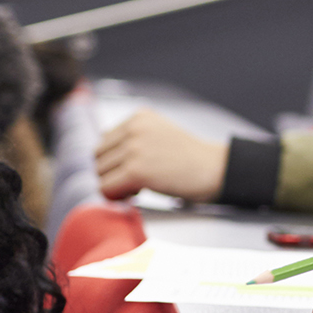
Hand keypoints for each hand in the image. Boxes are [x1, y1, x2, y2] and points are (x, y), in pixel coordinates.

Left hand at [94, 108, 227, 201]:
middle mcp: (134, 128)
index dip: (117, 160)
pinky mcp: (135, 170)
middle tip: (138, 179)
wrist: (215, 169)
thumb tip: (99, 158)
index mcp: (139, 116)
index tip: (139, 166)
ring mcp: (134, 148)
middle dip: (113, 172)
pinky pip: (105, 188)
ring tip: (141, 185)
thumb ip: (130, 138)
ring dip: (116, 184)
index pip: (104, 141)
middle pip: (98, 157)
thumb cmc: (189, 158)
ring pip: (99, 174)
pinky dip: (116, 196)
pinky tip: (137, 193)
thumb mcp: (159, 134)